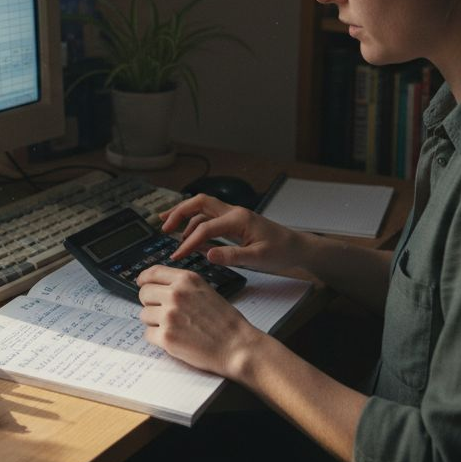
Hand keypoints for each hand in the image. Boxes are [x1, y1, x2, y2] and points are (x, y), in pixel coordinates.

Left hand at [136, 264, 264, 378]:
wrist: (237, 346)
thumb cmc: (226, 322)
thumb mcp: (206, 291)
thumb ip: (183, 287)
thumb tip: (159, 287)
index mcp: (187, 280)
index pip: (153, 273)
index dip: (144, 279)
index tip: (142, 283)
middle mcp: (176, 294)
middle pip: (144, 293)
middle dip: (150, 303)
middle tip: (162, 312)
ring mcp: (169, 316)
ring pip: (144, 314)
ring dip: (154, 322)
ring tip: (175, 327)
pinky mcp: (166, 337)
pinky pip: (148, 334)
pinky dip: (158, 338)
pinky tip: (174, 339)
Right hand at [159, 195, 307, 276]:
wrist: (297, 246)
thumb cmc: (281, 251)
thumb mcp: (258, 258)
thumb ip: (232, 256)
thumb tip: (207, 254)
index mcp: (238, 219)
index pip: (205, 228)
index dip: (188, 242)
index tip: (176, 256)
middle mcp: (234, 212)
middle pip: (199, 203)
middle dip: (178, 212)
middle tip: (163, 226)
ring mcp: (234, 215)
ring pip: (203, 207)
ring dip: (185, 216)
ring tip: (169, 229)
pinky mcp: (234, 222)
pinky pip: (210, 217)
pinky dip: (195, 223)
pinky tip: (188, 235)